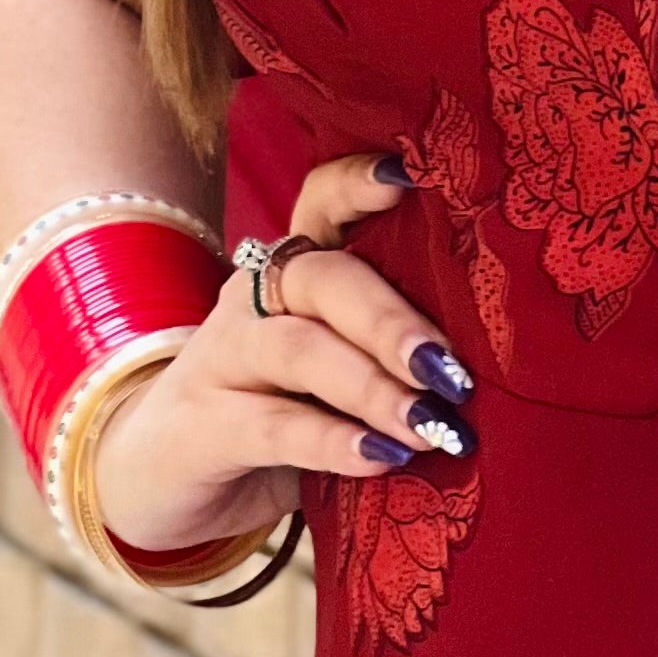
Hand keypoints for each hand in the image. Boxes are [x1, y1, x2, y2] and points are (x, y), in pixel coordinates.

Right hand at [91, 153, 474, 560]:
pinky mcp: (201, 423)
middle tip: (452, 371)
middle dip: (394, 322)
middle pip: (326, 278)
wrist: (166, 477)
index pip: (323, 198)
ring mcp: (222, 354)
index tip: (411, 178)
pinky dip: (334, 441)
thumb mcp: (335, 372)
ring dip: (373, 387)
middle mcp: (257, 294)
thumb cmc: (282, 411)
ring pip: (301, 349)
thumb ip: (392, 355)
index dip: (360, 183)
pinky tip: (380, 457)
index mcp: (297, 266)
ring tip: (430, 424)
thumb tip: (492, 370)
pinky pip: (275, 425)